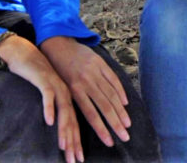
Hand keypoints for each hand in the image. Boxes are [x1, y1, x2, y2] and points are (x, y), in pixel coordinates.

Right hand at [0, 35, 81, 162]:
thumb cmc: (35, 75)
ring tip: (64, 146)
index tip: (78, 159)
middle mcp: (65, 93)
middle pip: (72, 121)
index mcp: (67, 97)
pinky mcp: (44, 79)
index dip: (76, 142)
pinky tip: (49, 121)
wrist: (24, 53)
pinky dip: (49, 108)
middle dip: (74, 142)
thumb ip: (53, 107)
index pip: (74, 123)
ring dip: (64, 129)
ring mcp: (56, 86)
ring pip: (63, 111)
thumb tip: (55, 126)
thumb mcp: (47, 93)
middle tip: (75, 159)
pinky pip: (47, 96)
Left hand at [41, 37, 130, 157]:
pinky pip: (113, 79)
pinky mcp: (101, 63)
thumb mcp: (62, 87)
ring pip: (111, 94)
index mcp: (74, 89)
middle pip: (105, 106)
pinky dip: (120, 91)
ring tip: (128, 124)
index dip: (101, 129)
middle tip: (125, 137)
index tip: (110, 141)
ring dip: (121, 111)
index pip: (91, 114)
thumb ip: (76, 101)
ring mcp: (95, 71)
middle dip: (116, 124)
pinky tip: (125, 103)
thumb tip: (88, 121)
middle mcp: (86, 81)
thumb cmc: (58, 70)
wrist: (59, 45)